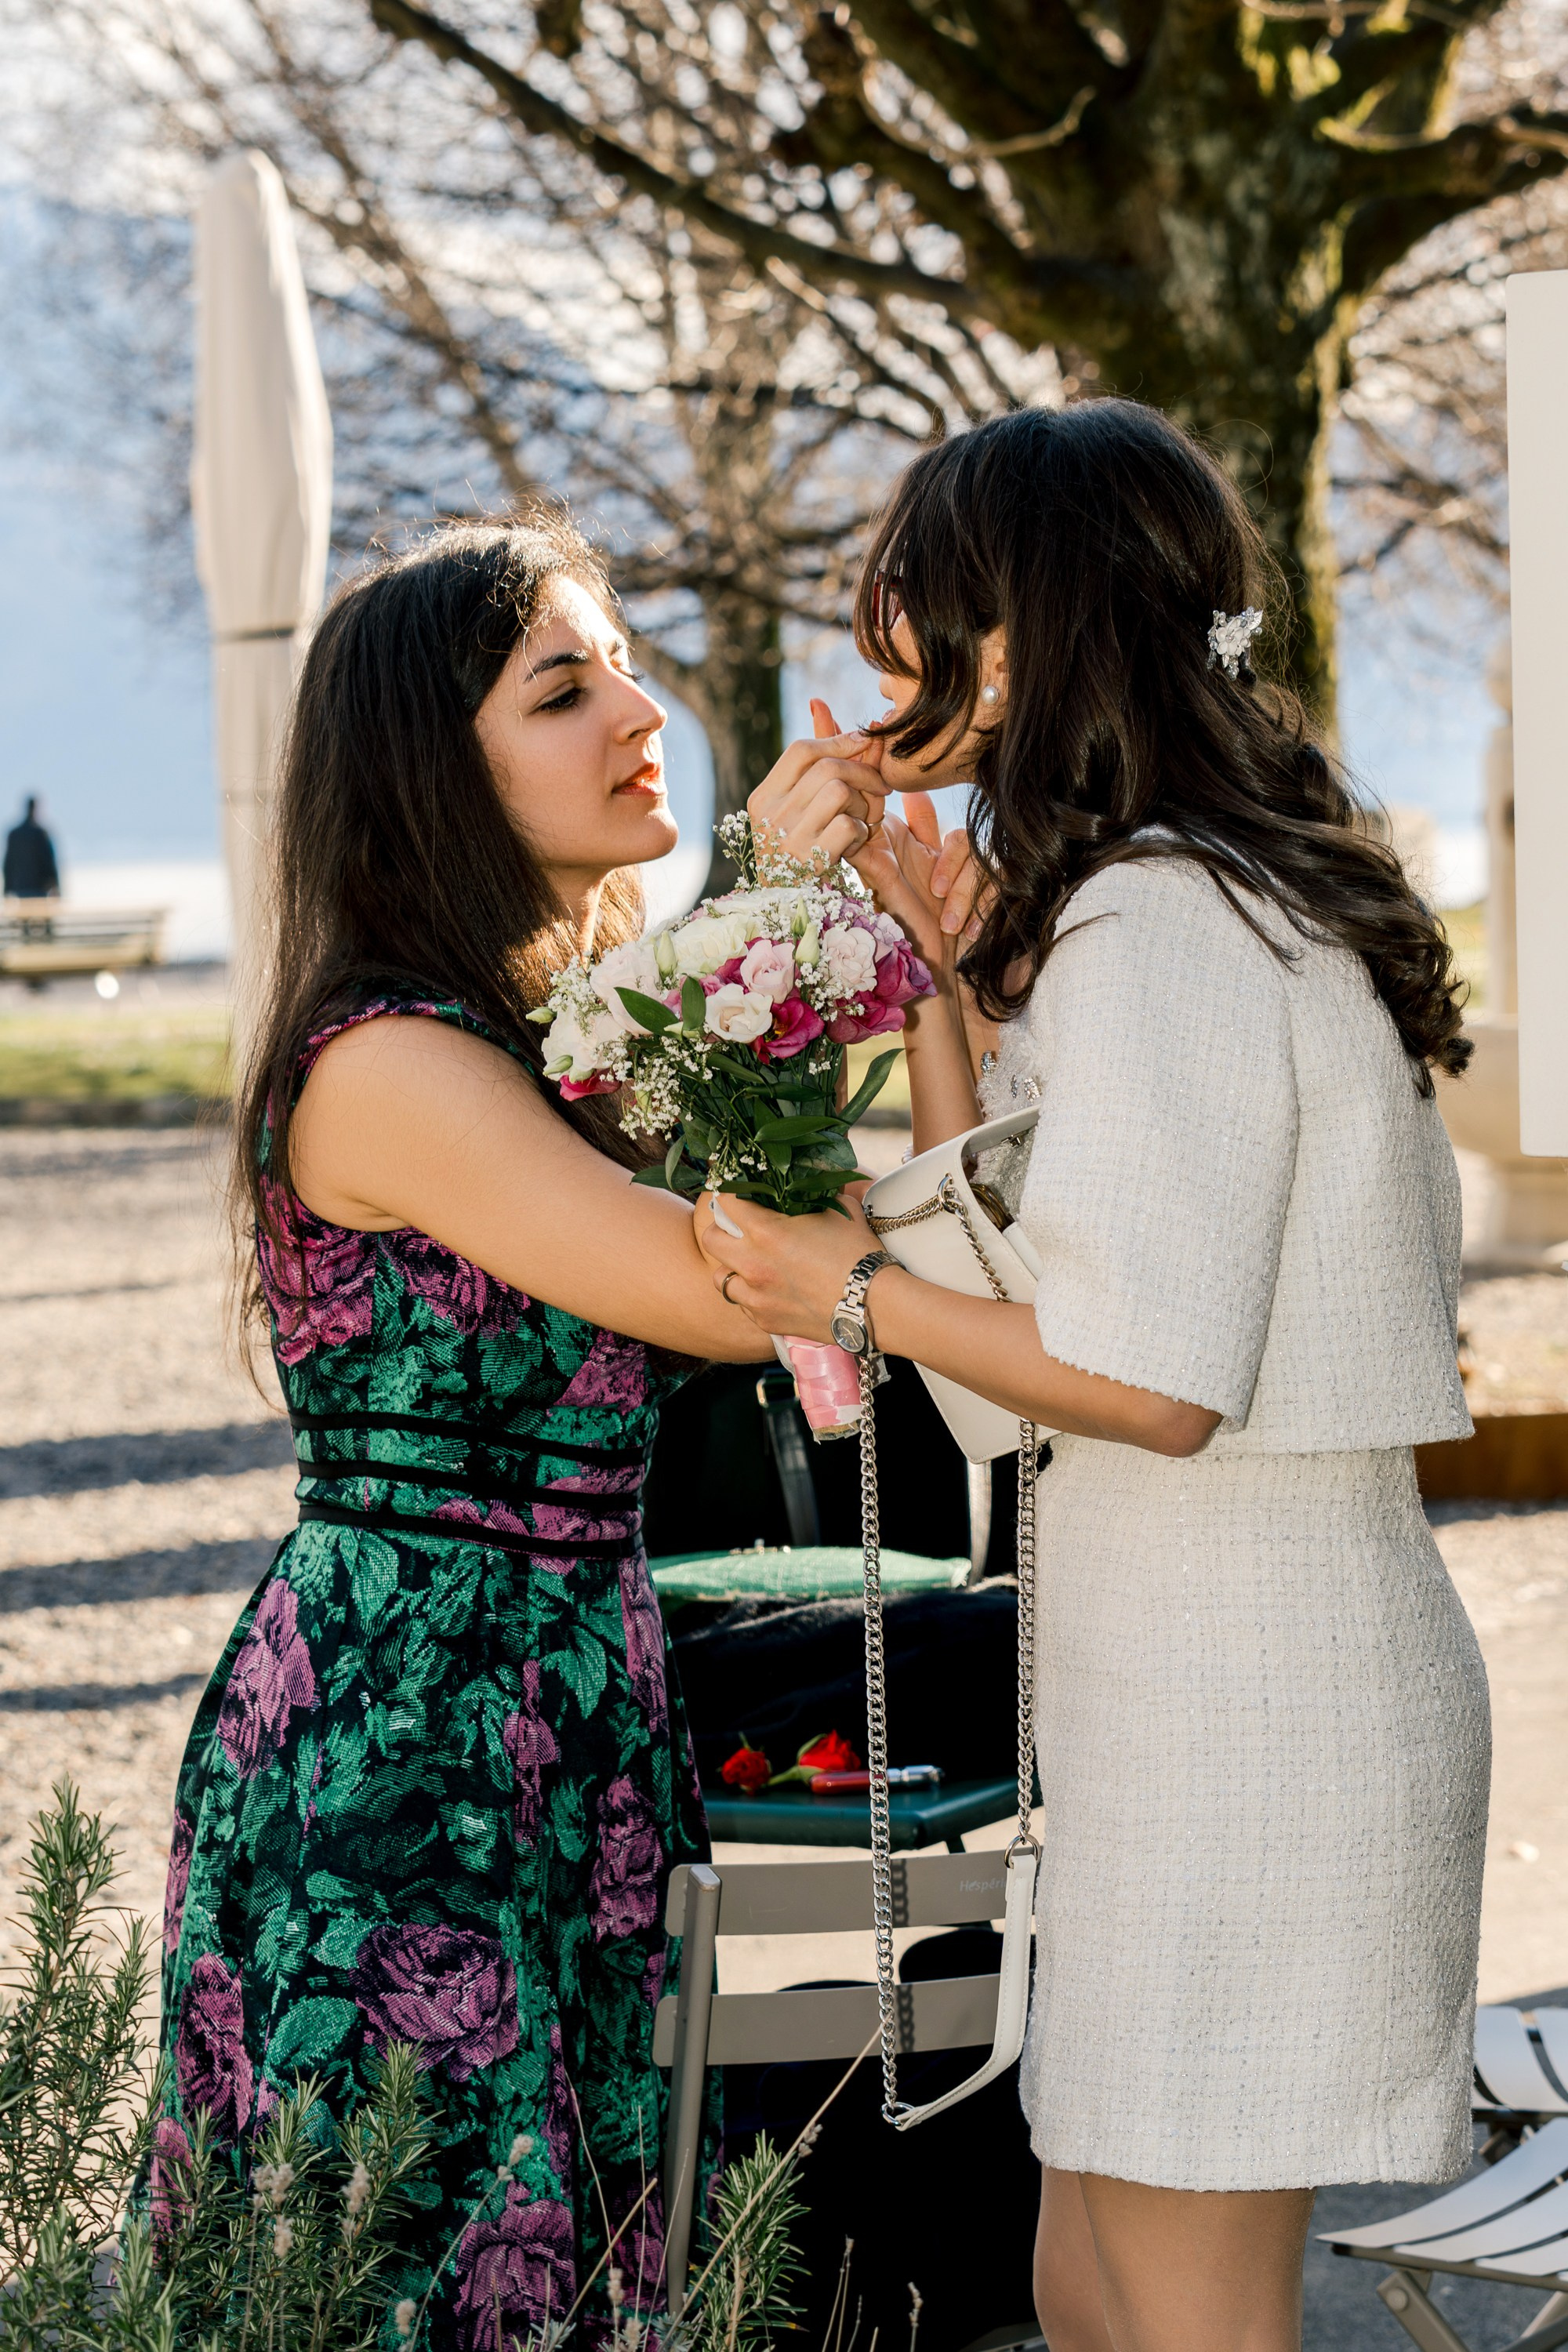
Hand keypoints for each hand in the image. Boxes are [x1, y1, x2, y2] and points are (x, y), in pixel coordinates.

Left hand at [694, 1189, 875, 1340]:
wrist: (873, 1305)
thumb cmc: (858, 1254)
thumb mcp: (840, 1211)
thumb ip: (817, 1195)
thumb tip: (813, 1183)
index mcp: (766, 1232)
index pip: (726, 1202)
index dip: (729, 1192)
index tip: (735, 1192)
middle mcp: (753, 1264)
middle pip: (711, 1239)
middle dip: (722, 1229)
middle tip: (738, 1229)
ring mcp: (756, 1297)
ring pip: (720, 1278)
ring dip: (731, 1267)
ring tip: (751, 1264)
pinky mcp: (765, 1321)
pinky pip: (743, 1305)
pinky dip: (751, 1295)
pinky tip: (770, 1290)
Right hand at [746, 704, 891, 871]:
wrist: (792, 910)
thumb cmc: (803, 850)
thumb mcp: (802, 804)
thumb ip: (815, 758)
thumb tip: (820, 701)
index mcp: (763, 797)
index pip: (802, 750)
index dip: (839, 740)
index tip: (864, 746)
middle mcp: (769, 815)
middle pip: (827, 767)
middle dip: (863, 772)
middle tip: (880, 788)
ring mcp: (786, 839)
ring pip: (839, 791)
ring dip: (864, 803)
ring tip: (865, 819)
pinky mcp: (810, 861)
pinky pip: (849, 826)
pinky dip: (862, 832)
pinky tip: (856, 843)